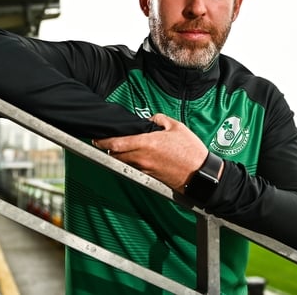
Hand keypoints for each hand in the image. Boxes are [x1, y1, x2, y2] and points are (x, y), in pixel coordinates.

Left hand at [93, 113, 210, 192]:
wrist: (200, 174)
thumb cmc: (190, 150)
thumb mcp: (176, 126)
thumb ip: (159, 119)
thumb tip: (150, 119)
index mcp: (147, 143)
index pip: (116, 143)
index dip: (102, 140)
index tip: (97, 137)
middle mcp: (142, 158)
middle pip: (115, 154)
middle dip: (109, 147)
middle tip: (107, 141)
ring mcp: (145, 168)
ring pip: (123, 162)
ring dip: (120, 155)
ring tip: (123, 147)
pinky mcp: (149, 176)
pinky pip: (134, 167)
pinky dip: (131, 161)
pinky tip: (138, 156)